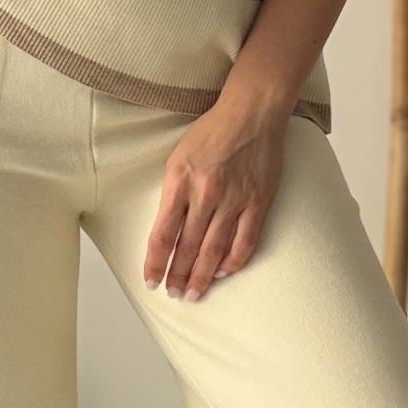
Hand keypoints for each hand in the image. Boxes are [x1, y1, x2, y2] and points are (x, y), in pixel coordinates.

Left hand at [143, 87, 289, 299]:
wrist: (251, 113)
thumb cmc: (212, 132)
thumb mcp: (178, 157)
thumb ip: (173, 192)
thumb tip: (168, 227)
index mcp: (179, 181)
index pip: (163, 233)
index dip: (155, 262)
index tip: (150, 281)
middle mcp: (205, 193)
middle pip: (188, 247)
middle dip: (178, 276)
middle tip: (173, 295)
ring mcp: (234, 199)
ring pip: (215, 250)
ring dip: (203, 276)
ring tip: (194, 294)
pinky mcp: (258, 201)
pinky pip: (245, 241)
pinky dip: (234, 261)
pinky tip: (224, 272)